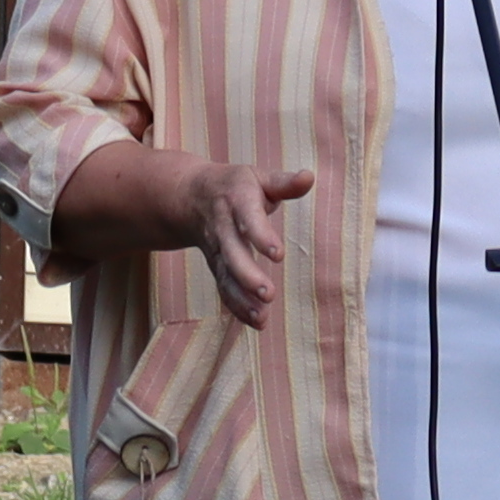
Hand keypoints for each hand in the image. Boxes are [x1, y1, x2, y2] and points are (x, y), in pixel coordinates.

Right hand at [178, 156, 323, 329]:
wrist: (190, 196)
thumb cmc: (235, 186)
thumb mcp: (258, 178)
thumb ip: (284, 183)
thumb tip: (309, 177)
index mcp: (237, 201)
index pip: (248, 220)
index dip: (261, 236)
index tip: (278, 254)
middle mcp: (223, 228)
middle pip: (231, 254)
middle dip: (247, 275)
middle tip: (268, 293)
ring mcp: (217, 250)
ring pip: (225, 276)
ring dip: (241, 298)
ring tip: (262, 317)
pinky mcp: (217, 266)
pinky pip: (224, 288)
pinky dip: (238, 307)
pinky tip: (257, 321)